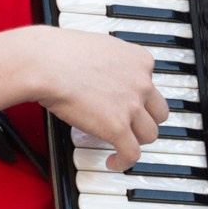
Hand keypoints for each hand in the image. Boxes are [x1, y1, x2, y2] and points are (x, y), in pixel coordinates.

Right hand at [17, 26, 167, 170]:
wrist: (48, 64)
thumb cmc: (61, 53)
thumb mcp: (99, 47)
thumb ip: (111, 62)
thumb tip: (103, 74)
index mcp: (139, 60)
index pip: (152, 84)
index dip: (139, 97)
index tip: (127, 103)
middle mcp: (141, 83)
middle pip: (159, 112)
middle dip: (145, 120)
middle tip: (130, 124)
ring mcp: (131, 106)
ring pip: (149, 134)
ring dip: (136, 140)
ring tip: (121, 144)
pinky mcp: (117, 128)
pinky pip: (132, 153)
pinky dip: (124, 161)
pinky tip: (113, 161)